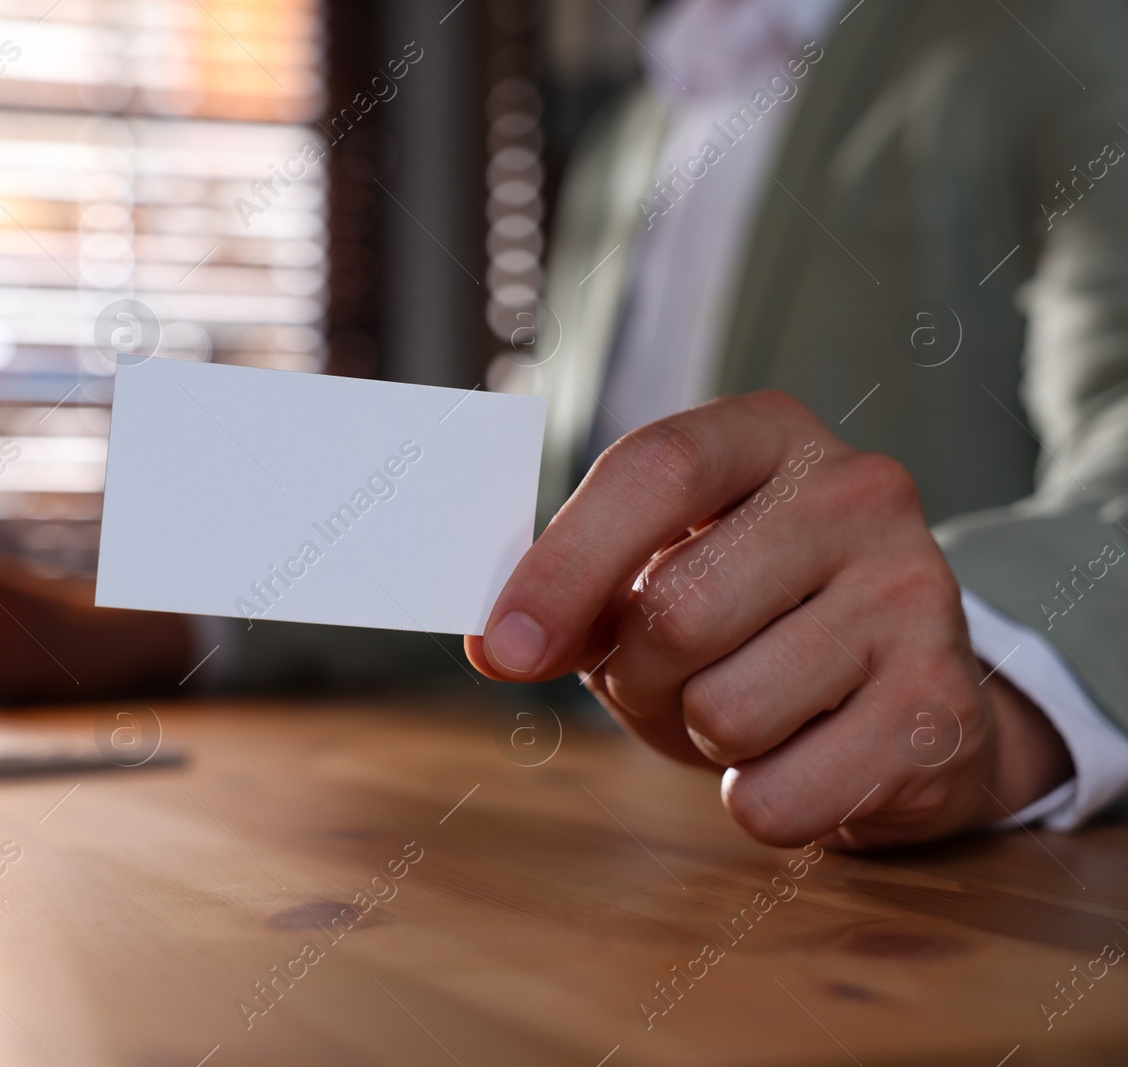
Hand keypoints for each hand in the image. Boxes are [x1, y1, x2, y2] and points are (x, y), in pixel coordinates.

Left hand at [465, 392, 1072, 848]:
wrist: (902, 698)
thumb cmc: (751, 621)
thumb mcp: (659, 572)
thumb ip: (577, 595)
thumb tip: (499, 644)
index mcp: (769, 434)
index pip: (656, 469)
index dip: (563, 565)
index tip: (503, 647)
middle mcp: (859, 493)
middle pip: (679, 608)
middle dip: (634, 675)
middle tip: (658, 680)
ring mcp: (917, 595)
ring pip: (725, 711)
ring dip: (698, 737)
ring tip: (743, 707)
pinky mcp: (944, 710)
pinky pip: (779, 797)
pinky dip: (756, 802)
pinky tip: (798, 758)